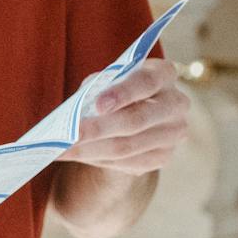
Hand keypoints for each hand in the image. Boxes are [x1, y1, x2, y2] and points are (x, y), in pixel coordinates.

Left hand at [60, 58, 189, 175]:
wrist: (130, 120)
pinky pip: (125, 163)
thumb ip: (95, 90)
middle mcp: (176, 103)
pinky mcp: (162, 157)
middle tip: (69, 136)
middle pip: (136, 120)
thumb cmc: (114, 93)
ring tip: (61, 150)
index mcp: (163, 74)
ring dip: (90, 150)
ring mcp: (173, 133)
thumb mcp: (106, 83)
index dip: (122, 94)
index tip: (98, 106)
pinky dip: (96, 160)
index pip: (145, 82)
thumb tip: (73, 113)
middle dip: (99, 129)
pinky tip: (74, 156)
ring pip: (127, 147)